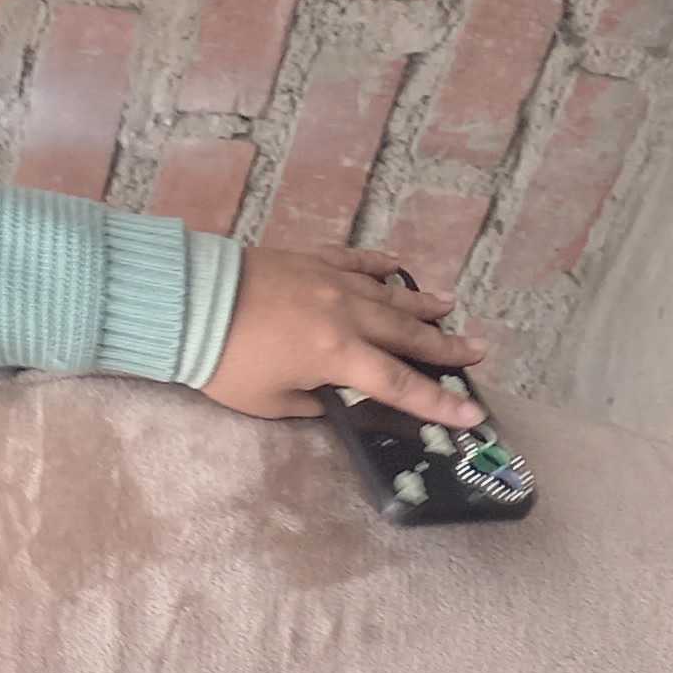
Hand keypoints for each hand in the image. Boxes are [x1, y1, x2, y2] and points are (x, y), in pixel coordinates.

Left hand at [201, 245, 490, 430]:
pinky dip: (384, 267)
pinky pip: (359, 261)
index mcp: (337, 356)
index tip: (472, 414)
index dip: (438, 402)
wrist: (191, 301)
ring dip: (425, 305)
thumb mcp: (271, 403)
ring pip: (391, 295)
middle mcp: (347, 314)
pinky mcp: (315, 259)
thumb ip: (314, 403)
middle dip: (447, 347)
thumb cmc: (226, 362)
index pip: (400, 385)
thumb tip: (340, 400)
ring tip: (454, 309)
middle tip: (481, 351)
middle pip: (408, 335)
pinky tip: (401, 269)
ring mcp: (333, 281)